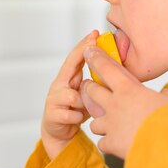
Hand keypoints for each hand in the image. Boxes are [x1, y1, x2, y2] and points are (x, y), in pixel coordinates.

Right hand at [41, 31, 97, 157]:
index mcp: (68, 79)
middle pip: (70, 66)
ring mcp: (53, 99)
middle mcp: (59, 85)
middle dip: (82, 52)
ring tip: (85, 109)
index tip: (95, 33)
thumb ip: (95, 84)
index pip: (75, 58)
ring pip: (75, 95)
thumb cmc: (75, 111)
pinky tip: (78, 120)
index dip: (84, 45)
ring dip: (84, 103)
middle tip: (93, 42)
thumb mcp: (87, 96)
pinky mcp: (52, 115)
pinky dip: (79, 118)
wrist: (59, 134)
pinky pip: (72, 114)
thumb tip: (115, 72)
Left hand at [82, 46, 167, 157]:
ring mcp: (110, 125)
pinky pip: (102, 143)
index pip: (106, 69)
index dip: (96, 59)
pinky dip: (107, 144)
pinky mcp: (111, 143)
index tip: (89, 52)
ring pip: (94, 122)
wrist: (163, 142)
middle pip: (91, 92)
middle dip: (88, 89)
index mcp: (127, 90)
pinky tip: (114, 144)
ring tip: (104, 124)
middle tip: (89, 87)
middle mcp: (114, 105)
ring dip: (99, 123)